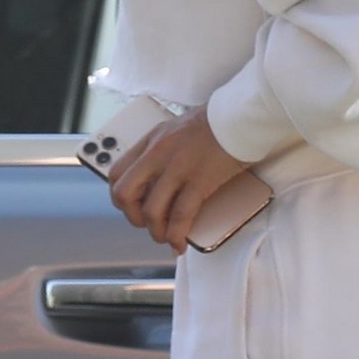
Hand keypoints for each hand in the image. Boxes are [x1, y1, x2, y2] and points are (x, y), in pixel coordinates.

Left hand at [106, 106, 246, 253]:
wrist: (241, 115)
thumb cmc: (218, 121)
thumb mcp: (179, 129)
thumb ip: (166, 150)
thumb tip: (165, 178)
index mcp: (152, 140)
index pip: (117, 173)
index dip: (120, 197)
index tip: (132, 207)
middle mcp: (158, 154)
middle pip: (125, 194)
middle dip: (133, 216)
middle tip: (147, 223)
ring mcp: (177, 168)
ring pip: (151, 211)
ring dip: (156, 231)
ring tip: (166, 237)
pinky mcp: (199, 181)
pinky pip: (180, 216)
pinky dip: (176, 235)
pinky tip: (180, 243)